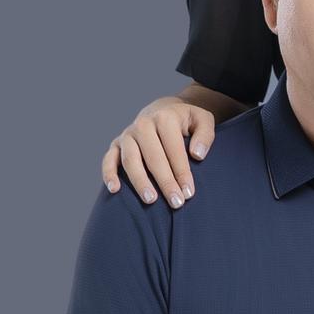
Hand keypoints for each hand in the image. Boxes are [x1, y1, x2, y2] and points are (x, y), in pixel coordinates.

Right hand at [101, 96, 216, 207]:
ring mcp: (127, 135)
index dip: (182, 172)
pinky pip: (108, 159)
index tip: (189, 192)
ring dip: (140, 181)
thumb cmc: (185, 121)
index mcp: (165, 117)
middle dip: (165, 182)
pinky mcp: (116, 144)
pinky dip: (109, 174)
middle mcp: (143, 125)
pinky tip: (114, 190)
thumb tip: (197, 155)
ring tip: (151, 200)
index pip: (174, 149)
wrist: (163, 110)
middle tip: (176, 202)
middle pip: (153, 157)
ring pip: (130, 160)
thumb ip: (205, 135)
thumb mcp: (203, 120)